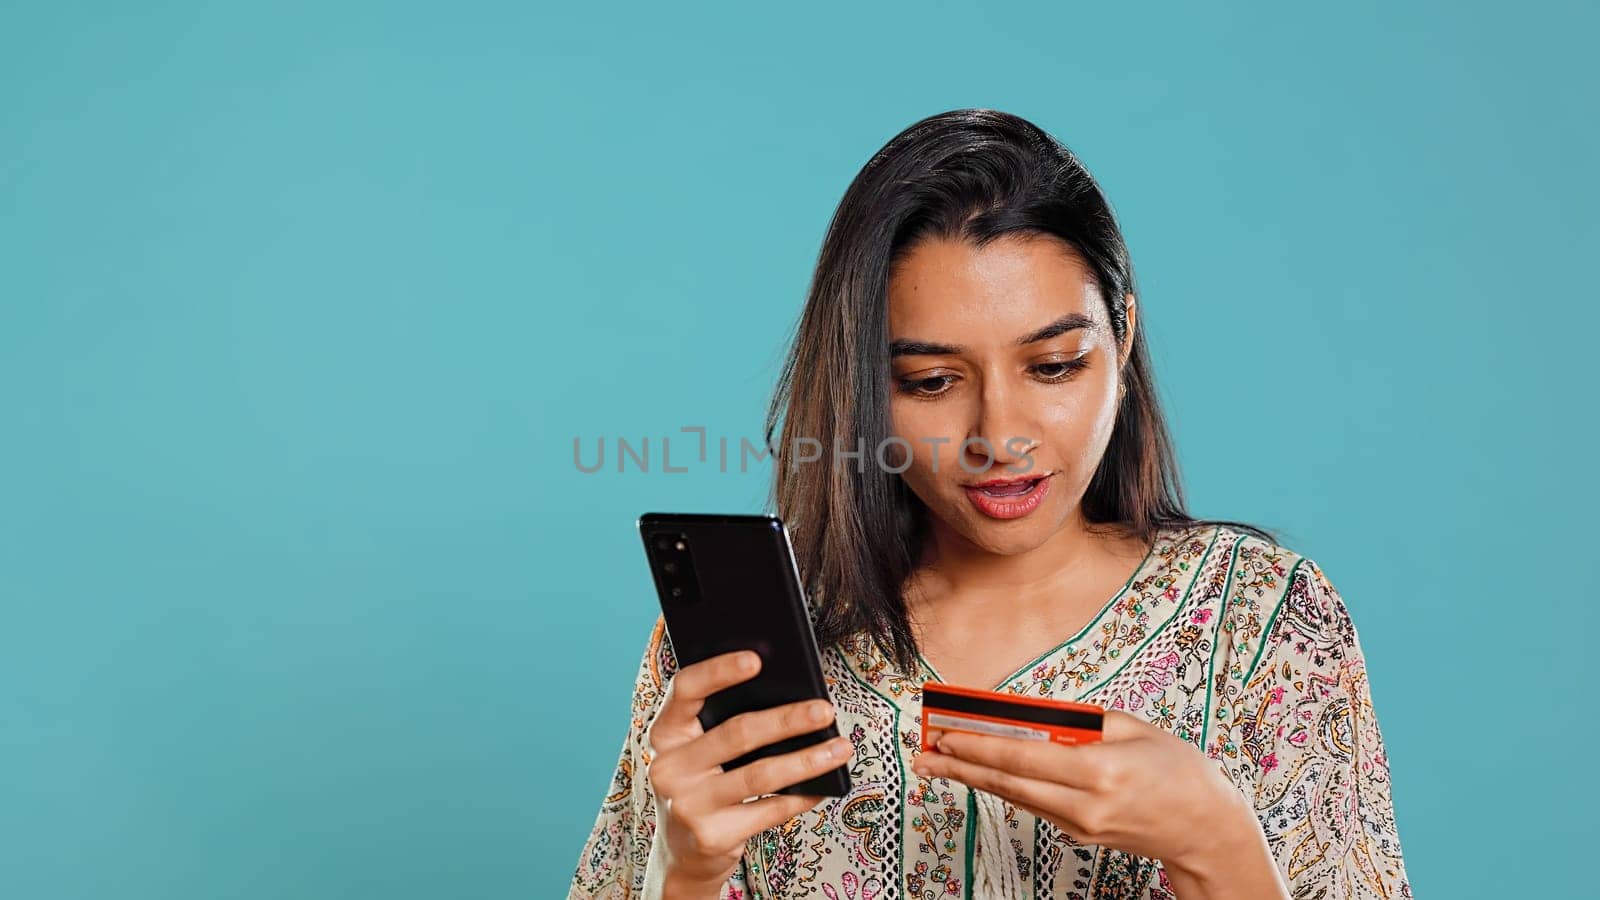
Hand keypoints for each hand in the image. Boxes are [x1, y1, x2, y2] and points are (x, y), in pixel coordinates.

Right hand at [643, 650, 854, 892]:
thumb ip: (722, 725)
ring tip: (841, 747)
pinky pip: (770, 810)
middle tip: (825, 709)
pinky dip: (802, 796)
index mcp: (664, 734)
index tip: (756, 660)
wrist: (684, 855)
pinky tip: (824, 785)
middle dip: (787, 719)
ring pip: (760, 774)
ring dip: (807, 759)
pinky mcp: (712, 836)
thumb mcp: (697, 753)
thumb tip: (790, 696)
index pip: (685, 690)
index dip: (718, 671)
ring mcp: (688, 805)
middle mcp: (669, 768)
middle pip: (736, 732)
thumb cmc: (702, 786)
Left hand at [911, 710, 1285, 892]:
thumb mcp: (1132, 728)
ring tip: (936, 762)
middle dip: (960, 766)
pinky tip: (981, 773)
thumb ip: (1080, 723)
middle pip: (1007, 782)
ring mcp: (1079, 824)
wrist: (1206, 827)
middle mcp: (1083, 803)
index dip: (978, 745)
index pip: (1022, 756)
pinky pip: (1034, 804)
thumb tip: (1031, 717)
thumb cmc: (1177, 769)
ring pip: (1014, 796)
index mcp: (1098, 771)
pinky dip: (1006, 785)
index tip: (946, 734)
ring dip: (973, 777)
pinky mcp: (1079, 834)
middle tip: (924, 753)